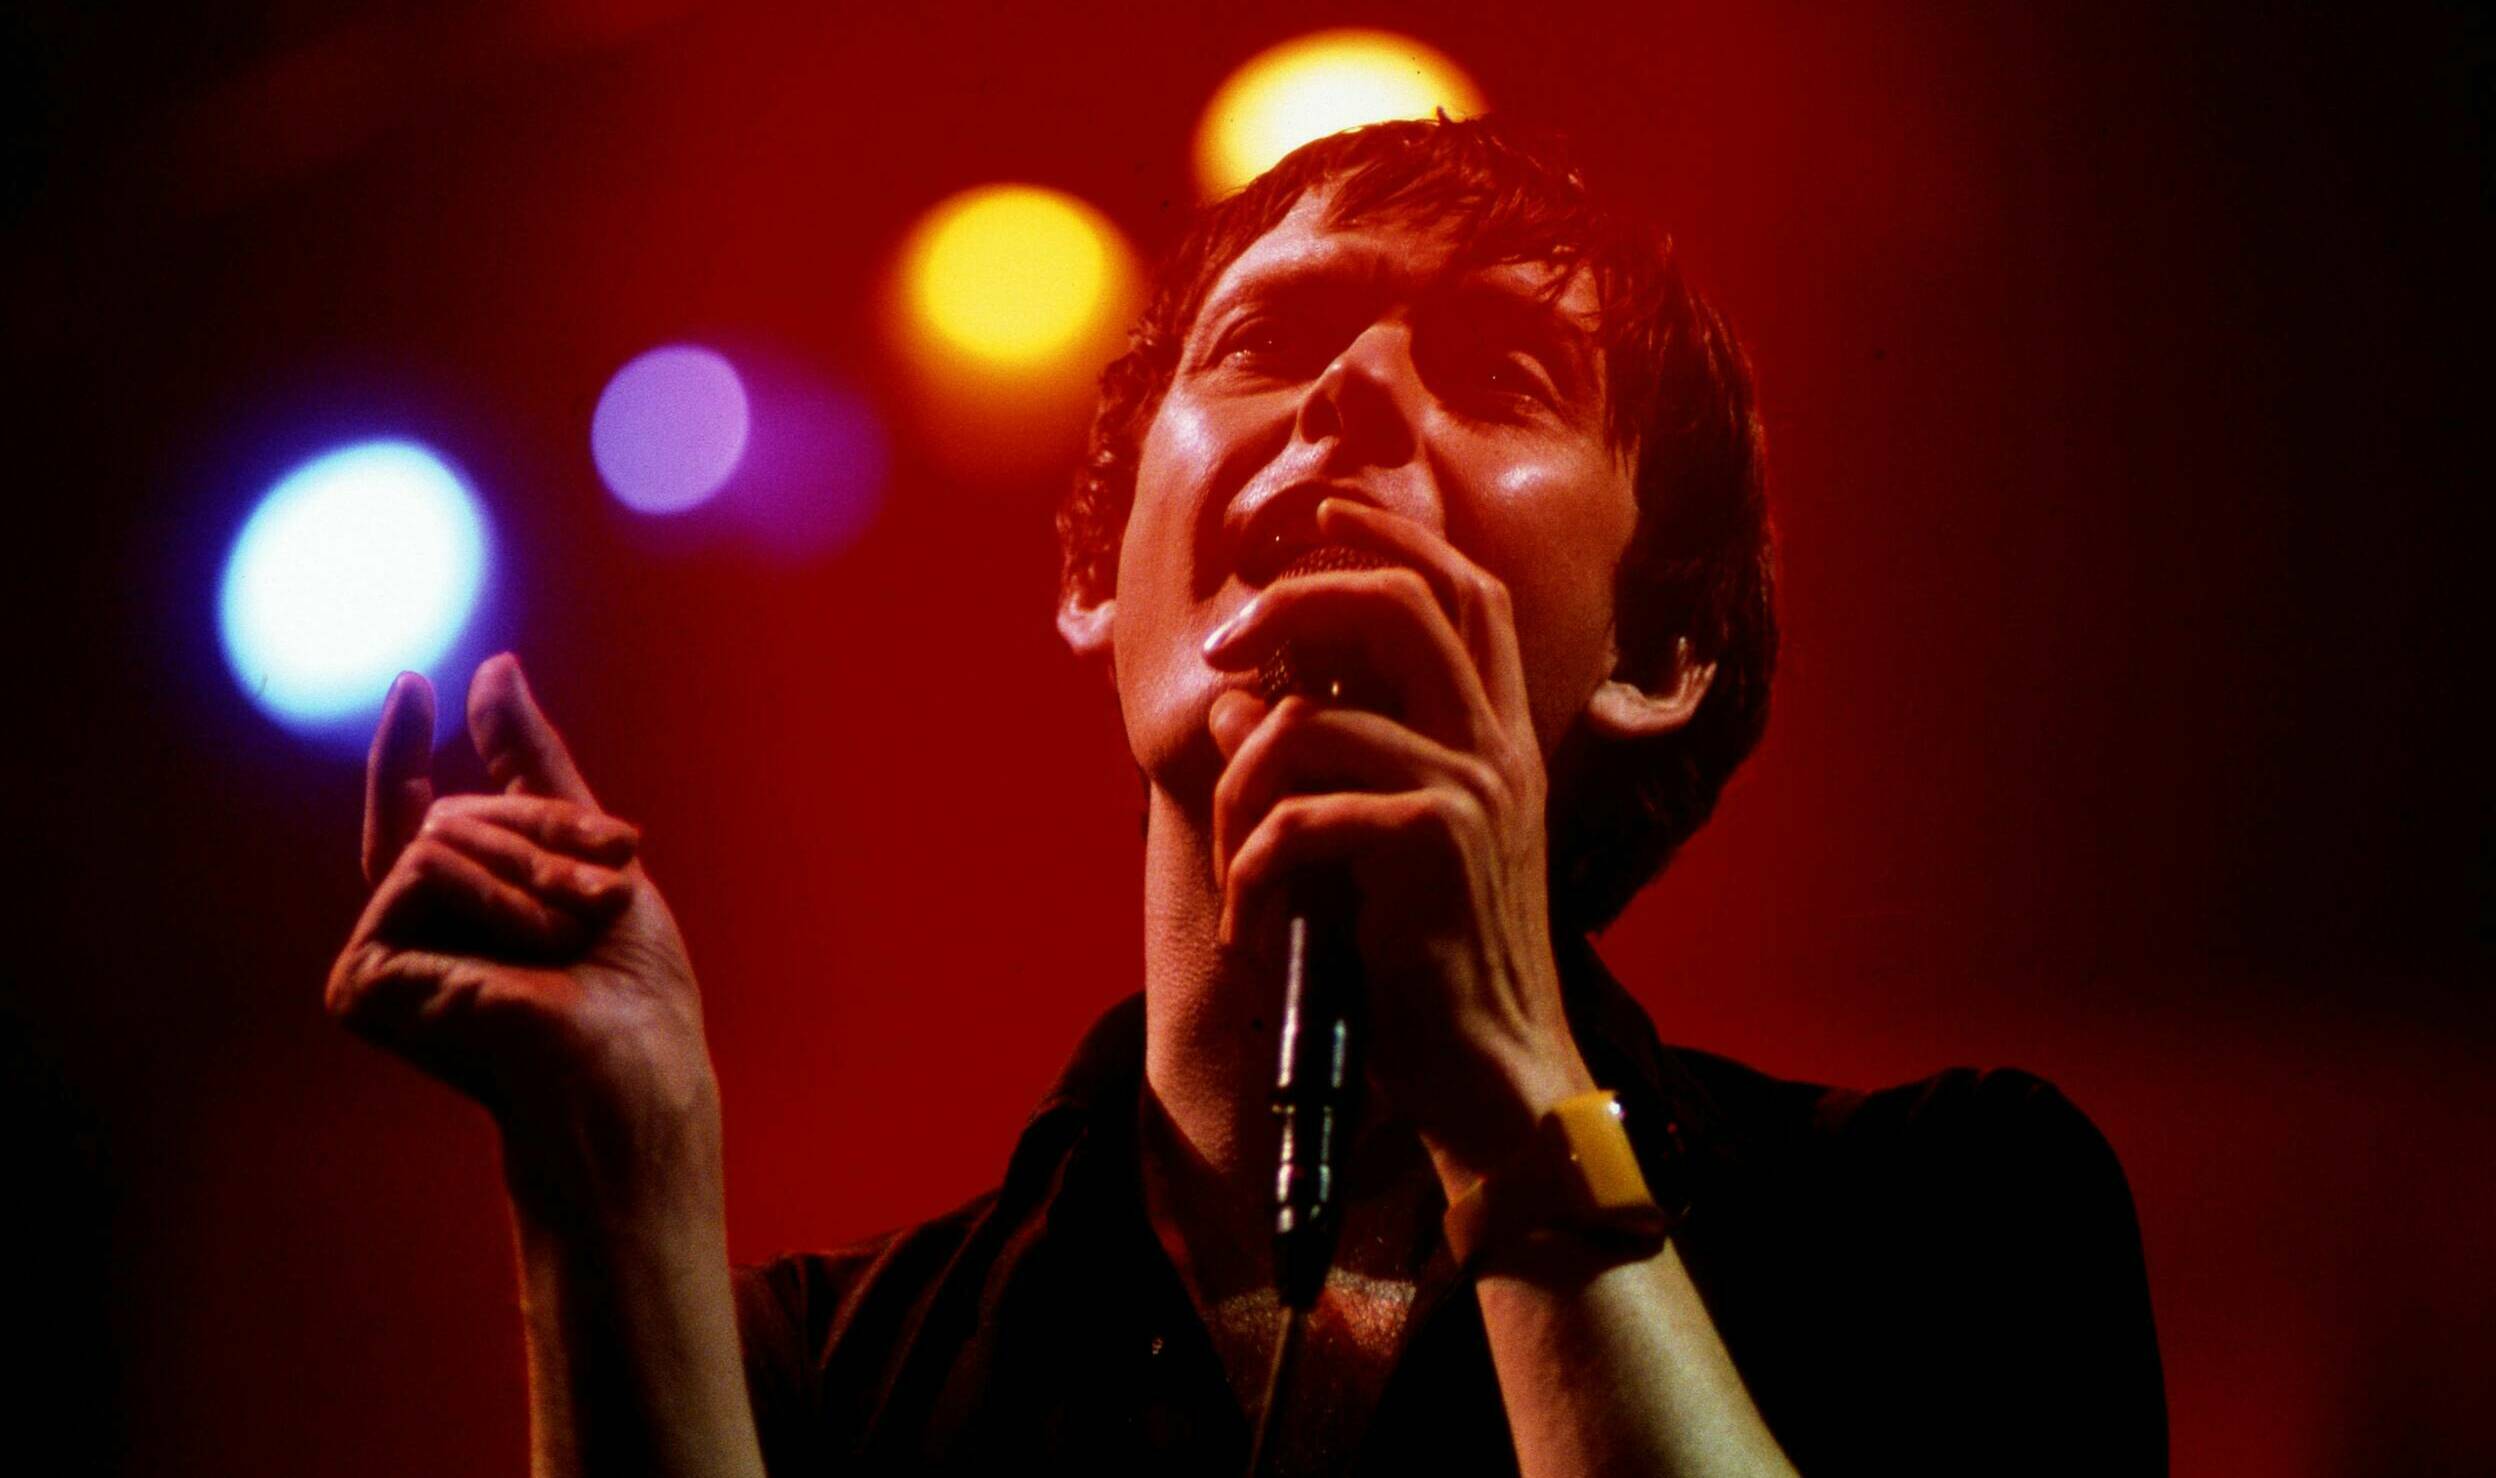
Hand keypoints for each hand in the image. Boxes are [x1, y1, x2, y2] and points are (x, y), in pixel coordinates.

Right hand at [327, 654, 720, 1221]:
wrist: (633, 1070)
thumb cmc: (631, 988)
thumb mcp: (592, 851)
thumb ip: (533, 766)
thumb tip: (494, 668)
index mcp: (461, 913)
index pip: (416, 815)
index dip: (403, 749)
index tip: (414, 682)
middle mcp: (412, 933)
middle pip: (454, 814)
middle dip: (545, 833)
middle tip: (606, 891)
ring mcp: (380, 958)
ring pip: (441, 835)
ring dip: (533, 870)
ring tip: (575, 933)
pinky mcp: (362, 982)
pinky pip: (420, 870)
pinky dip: (494, 898)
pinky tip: (526, 957)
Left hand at [1200, 499, 1595, 1189]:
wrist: (1495, 1071)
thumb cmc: (1436, 964)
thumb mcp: (1391, 847)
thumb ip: (1334, 766)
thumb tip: (1241, 704)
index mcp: (1498, 736)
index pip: (1462, 590)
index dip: (1389, 537)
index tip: (1317, 516)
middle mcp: (1496, 746)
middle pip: (1401, 604)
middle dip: (1298, 599)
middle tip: (1229, 648)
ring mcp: (1471, 790)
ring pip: (1315, 720)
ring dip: (1242, 786)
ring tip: (1235, 861)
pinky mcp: (1434, 846)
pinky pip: (1301, 817)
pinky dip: (1251, 869)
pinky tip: (1252, 925)